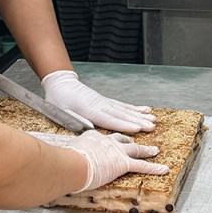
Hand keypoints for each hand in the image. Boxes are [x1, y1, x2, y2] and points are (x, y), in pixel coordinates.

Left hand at [41, 70, 155, 132]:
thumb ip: (76, 120)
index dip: (124, 125)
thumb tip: (91, 129)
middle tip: (152, 126)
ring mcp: (104, 102)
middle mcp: (101, 105)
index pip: (110, 119)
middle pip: (122, 114)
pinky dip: (134, 108)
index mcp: (90, 110)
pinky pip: (122, 105)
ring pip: (125, 109)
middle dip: (139, 120)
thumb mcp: (61, 112)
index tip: (138, 128)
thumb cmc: (58, 100)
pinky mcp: (105, 100)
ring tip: (153, 119)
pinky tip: (143, 109)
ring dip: (140, 114)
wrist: (60, 84)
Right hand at [64, 130, 168, 191]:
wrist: (72, 162)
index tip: (108, 143)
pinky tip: (164, 169)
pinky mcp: (123, 163)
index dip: (107, 141)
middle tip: (135, 140)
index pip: (103, 138)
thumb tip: (61, 158)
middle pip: (121, 139)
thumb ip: (67, 152)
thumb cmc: (65, 159)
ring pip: (136, 149)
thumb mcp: (65, 151)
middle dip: (130, 140)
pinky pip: (142, 166)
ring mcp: (117, 151)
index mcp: (93, 137)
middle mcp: (107, 141)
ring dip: (147, 150)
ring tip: (155, 150)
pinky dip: (154, 168)